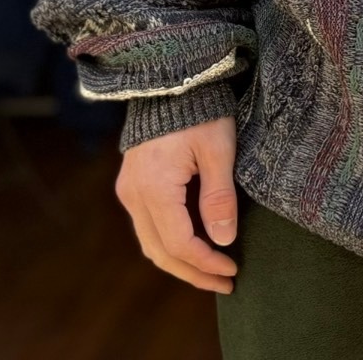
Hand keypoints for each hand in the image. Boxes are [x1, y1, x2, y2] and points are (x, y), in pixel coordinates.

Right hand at [115, 115, 239, 293]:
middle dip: (193, 272)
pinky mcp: (133, 182)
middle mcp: (134, 194)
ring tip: (212, 271)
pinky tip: (194, 245)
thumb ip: (219, 196)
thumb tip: (223, 241)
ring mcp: (130, 189)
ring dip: (180, 261)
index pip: (179, 243)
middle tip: (224, 283)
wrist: (171, 79)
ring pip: (151, 242)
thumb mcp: (218, 149)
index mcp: (154, 187)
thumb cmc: (200, 109)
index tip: (233, 270)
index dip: (206, 262)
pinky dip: (170, 242)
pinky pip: (148, 225)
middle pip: (161, 251)